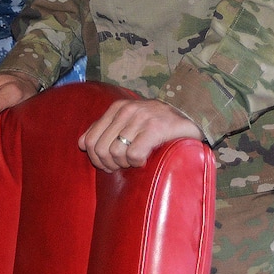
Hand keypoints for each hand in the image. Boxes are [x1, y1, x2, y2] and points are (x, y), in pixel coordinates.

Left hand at [79, 97, 201, 172]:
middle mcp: (127, 110)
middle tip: (123, 166)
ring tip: (136, 161)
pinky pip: (133, 154)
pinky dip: (137, 162)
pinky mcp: (156, 128)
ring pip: (115, 153)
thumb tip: (82, 143)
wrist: (192, 116)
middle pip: (99, 149)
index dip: (95, 158)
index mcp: (117, 108)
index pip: (89, 140)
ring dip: (125, 163)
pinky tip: (145, 159)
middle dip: (108, 164)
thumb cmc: (158, 123)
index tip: (109, 164)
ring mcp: (141, 118)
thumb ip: (106, 128)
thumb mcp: (129, 120)